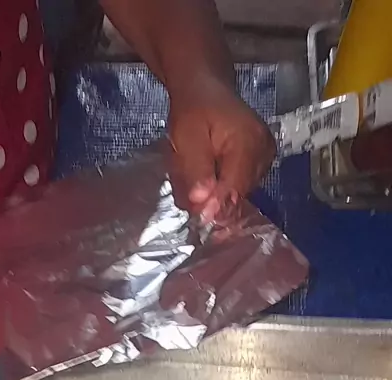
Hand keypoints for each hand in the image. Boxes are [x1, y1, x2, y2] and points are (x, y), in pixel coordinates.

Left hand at [168, 75, 275, 220]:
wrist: (205, 88)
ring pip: (238, 192)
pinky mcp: (261, 160)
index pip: (235, 188)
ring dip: (217, 193)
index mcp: (249, 142)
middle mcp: (263, 151)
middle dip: (213, 199)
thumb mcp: (187, 137)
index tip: (197, 218)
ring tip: (197, 177)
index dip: (215, 206)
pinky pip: (241, 184)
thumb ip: (196, 170)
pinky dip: (223, 185)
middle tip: (189, 194)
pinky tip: (210, 175)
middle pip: (238, 193)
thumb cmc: (194, 108)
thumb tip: (202, 202)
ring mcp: (265, 156)